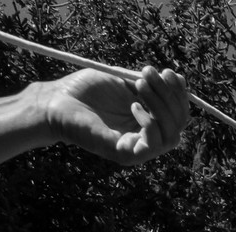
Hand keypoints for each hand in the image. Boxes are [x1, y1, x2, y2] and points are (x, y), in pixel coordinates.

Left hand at [37, 65, 190, 166]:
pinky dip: (149, 123)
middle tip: (149, 73)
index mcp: (148, 120)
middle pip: (179, 124)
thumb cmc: (84, 90)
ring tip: (140, 84)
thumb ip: (149, 83)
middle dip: (170, 96)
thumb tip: (180, 79)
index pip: (178, 113)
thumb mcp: (121, 80)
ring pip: (171, 136)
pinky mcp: (126, 155)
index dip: (179, 94)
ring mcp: (138, 148)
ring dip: (161, 106)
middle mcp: (147, 137)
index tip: (170, 72)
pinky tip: (132, 106)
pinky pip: (153, 144)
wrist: (55, 102)